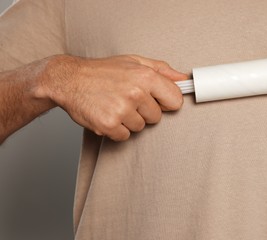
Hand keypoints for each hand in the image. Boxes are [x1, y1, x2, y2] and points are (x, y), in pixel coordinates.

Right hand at [39, 54, 187, 140]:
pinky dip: (116, 129)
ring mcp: (122, 110)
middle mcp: (135, 93)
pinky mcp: (109, 125)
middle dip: (144, 111)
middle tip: (126, 99)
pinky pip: (124, 136)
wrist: (68, 80)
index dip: (166, 102)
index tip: (157, 101)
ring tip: (114, 105)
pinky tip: (107, 114)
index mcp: (146, 76)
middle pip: (157, 117)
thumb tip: (184, 79)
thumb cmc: (102, 71)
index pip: (175, 100)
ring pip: (140, 127)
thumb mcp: (134, 62)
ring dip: (129, 120)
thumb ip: (162, 70)